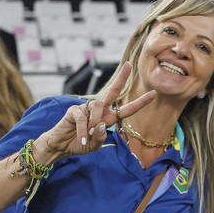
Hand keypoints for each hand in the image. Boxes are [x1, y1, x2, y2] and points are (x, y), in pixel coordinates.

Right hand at [37, 62, 155, 164]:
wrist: (60, 147)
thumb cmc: (78, 144)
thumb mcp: (94, 146)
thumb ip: (100, 138)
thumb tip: (102, 125)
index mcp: (108, 118)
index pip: (127, 109)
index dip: (140, 102)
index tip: (153, 93)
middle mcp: (99, 110)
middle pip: (112, 90)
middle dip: (121, 78)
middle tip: (129, 65)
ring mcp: (86, 108)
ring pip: (98, 106)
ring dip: (95, 122)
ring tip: (89, 135)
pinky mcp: (74, 110)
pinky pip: (83, 117)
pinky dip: (83, 130)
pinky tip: (81, 138)